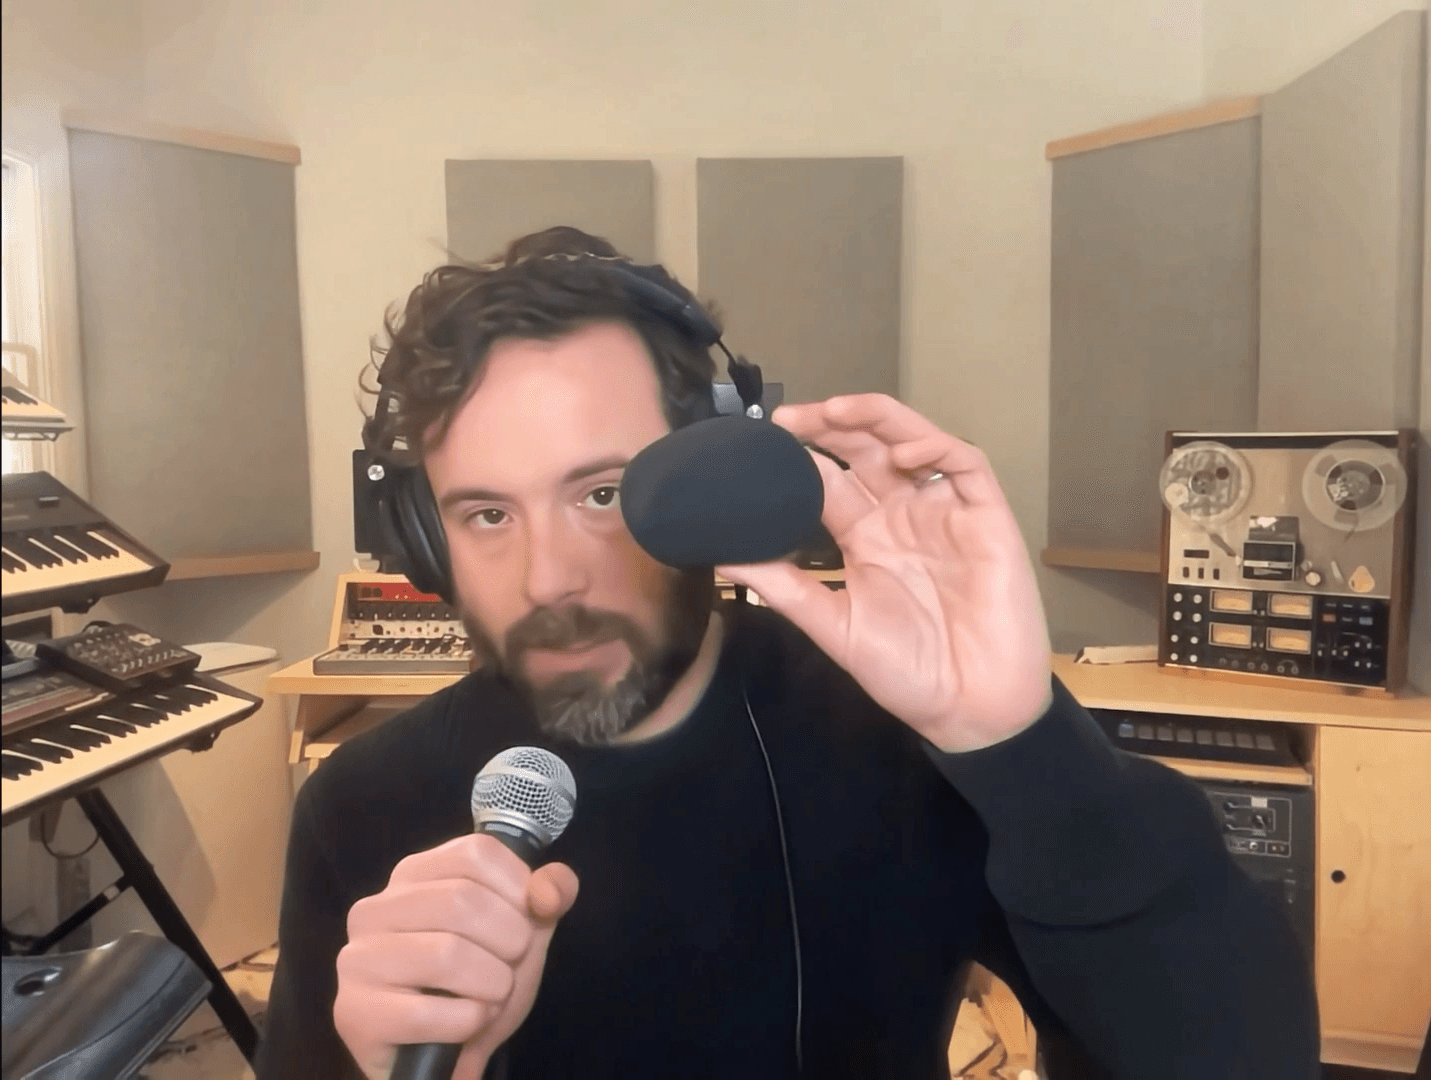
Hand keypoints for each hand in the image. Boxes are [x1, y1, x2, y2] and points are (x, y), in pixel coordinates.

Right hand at [333, 833, 579, 1079]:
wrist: (446, 1055)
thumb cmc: (477, 982)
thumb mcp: (521, 930)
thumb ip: (547, 897)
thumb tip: (550, 892)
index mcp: (414, 874)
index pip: (477, 853)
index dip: (518, 890)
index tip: (524, 922)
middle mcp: (375, 908)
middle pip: (462, 900)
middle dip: (509, 942)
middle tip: (509, 967)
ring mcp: (358, 960)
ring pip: (447, 954)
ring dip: (491, 985)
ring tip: (489, 997)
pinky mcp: (354, 1012)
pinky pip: (428, 1012)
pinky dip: (467, 1021)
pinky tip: (466, 1023)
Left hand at [718, 393, 1052, 752]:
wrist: (972, 709)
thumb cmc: (907, 672)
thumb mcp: (834, 626)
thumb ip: (784, 587)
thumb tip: (721, 555)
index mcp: (864, 537)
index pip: (828, 479)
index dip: (799, 455)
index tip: (759, 441)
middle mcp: (902, 515)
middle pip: (865, 449)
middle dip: (830, 424)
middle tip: (789, 417)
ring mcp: (945, 512)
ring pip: (913, 442)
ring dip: (877, 419)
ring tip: (836, 411)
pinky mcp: (986, 517)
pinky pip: (966, 465)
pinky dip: (935, 447)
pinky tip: (902, 454)